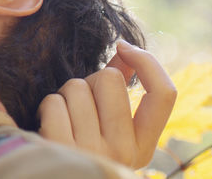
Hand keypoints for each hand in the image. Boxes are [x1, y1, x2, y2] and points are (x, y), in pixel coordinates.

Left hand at [37, 40, 176, 167]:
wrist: (55, 177)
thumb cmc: (82, 148)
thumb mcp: (110, 129)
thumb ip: (119, 91)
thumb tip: (125, 49)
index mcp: (142, 148)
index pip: (164, 94)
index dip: (147, 62)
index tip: (124, 47)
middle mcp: (123, 153)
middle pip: (111, 78)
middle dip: (90, 80)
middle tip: (80, 104)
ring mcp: (93, 153)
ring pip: (77, 87)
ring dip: (64, 95)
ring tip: (64, 119)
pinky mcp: (61, 150)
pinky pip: (54, 103)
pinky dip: (47, 107)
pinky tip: (49, 126)